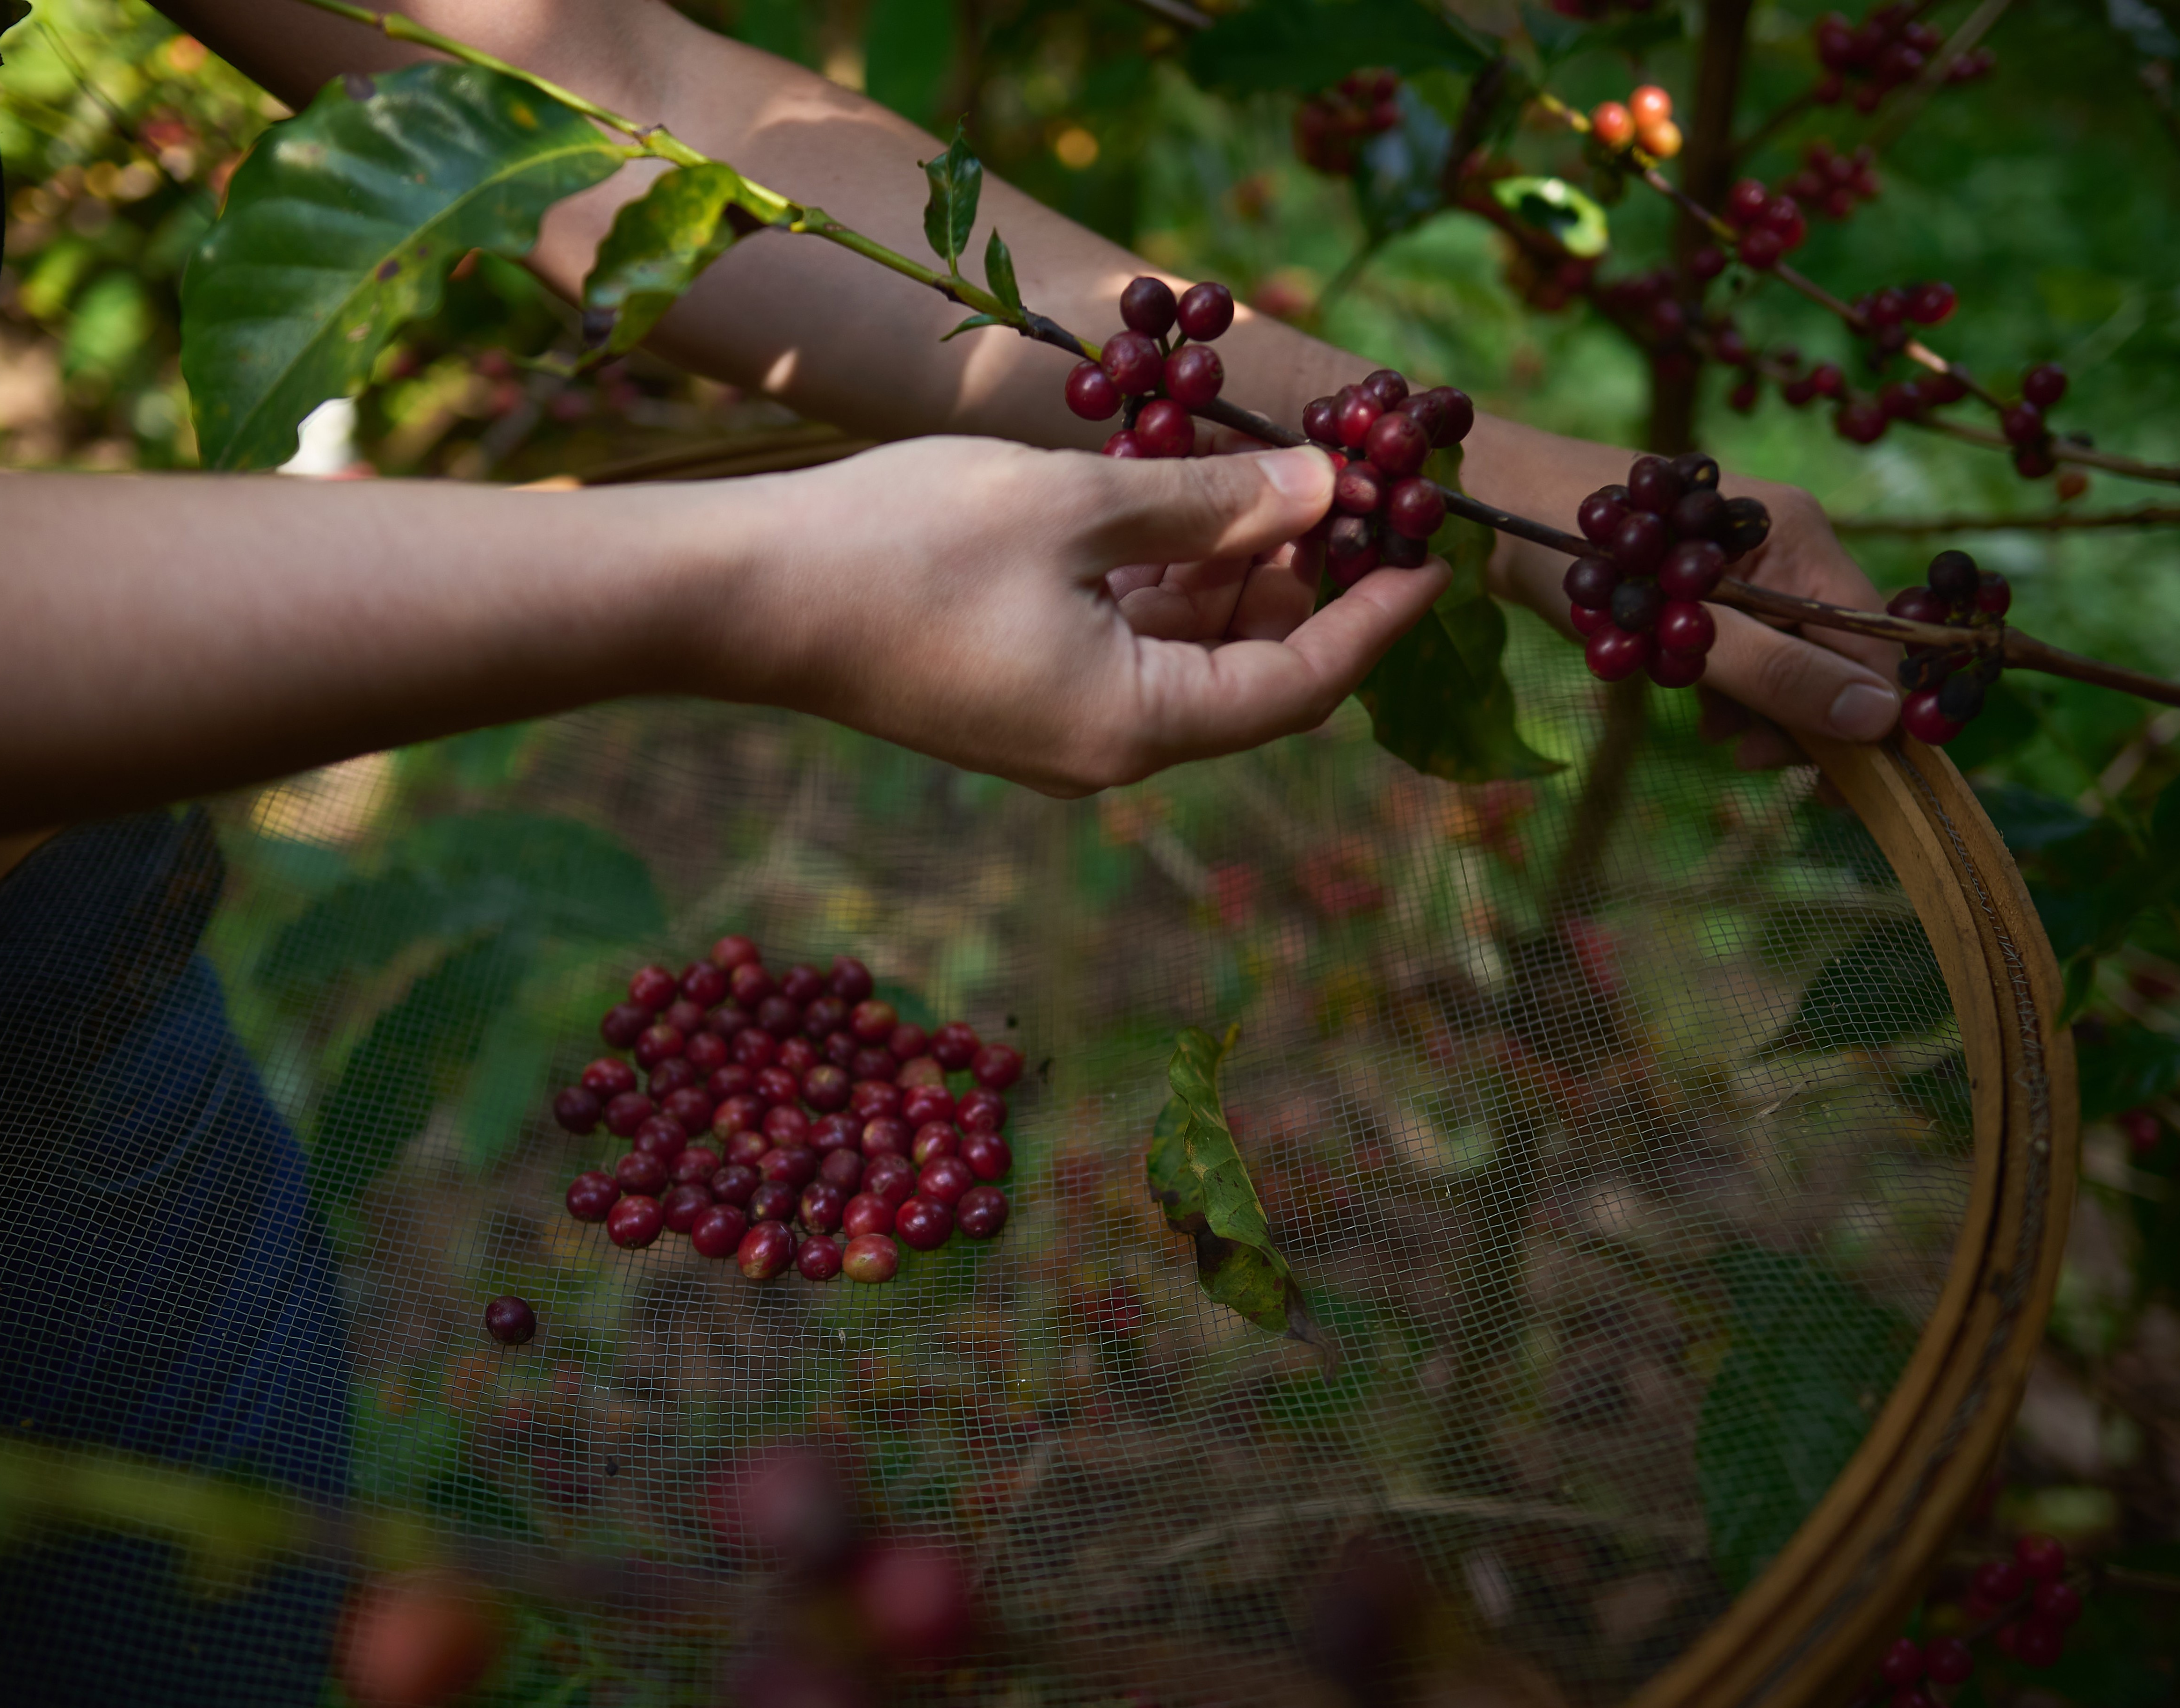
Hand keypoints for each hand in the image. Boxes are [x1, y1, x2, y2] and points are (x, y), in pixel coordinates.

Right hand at [713, 439, 1447, 795]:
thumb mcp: (1075, 505)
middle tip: (1361, 497)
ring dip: (1238, 579)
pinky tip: (1188, 509)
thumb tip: (1323, 494)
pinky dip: (1167, 585)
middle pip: (1248, 677)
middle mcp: (1105, 750)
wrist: (744, 598)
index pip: (1297, 686)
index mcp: (1133, 728)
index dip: (1375, 621)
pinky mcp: (1014, 694)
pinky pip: (1124, 648)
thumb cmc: (905, 546)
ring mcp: (1055, 729)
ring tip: (1284, 486)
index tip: (1435, 559)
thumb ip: (1209, 503)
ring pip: (1186, 658)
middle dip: (1311, 589)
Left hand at [1493, 470, 1900, 767]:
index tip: (1823, 778)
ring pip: (1790, 656)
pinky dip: (1730, 683)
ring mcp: (1750, 561)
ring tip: (1712, 729)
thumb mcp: (1683, 628)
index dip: (1864, 715)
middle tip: (1743, 754)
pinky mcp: (1712, 583)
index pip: (1875, 641)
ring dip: (1760, 706)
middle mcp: (1787, 542)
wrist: (1494, 509)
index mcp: (1800, 535)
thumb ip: (1778, 672)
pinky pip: (1749, 646)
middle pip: (1836, 651)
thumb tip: (1876, 721)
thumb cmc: (1574, 554)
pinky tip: (1696, 703)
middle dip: (1802, 715)